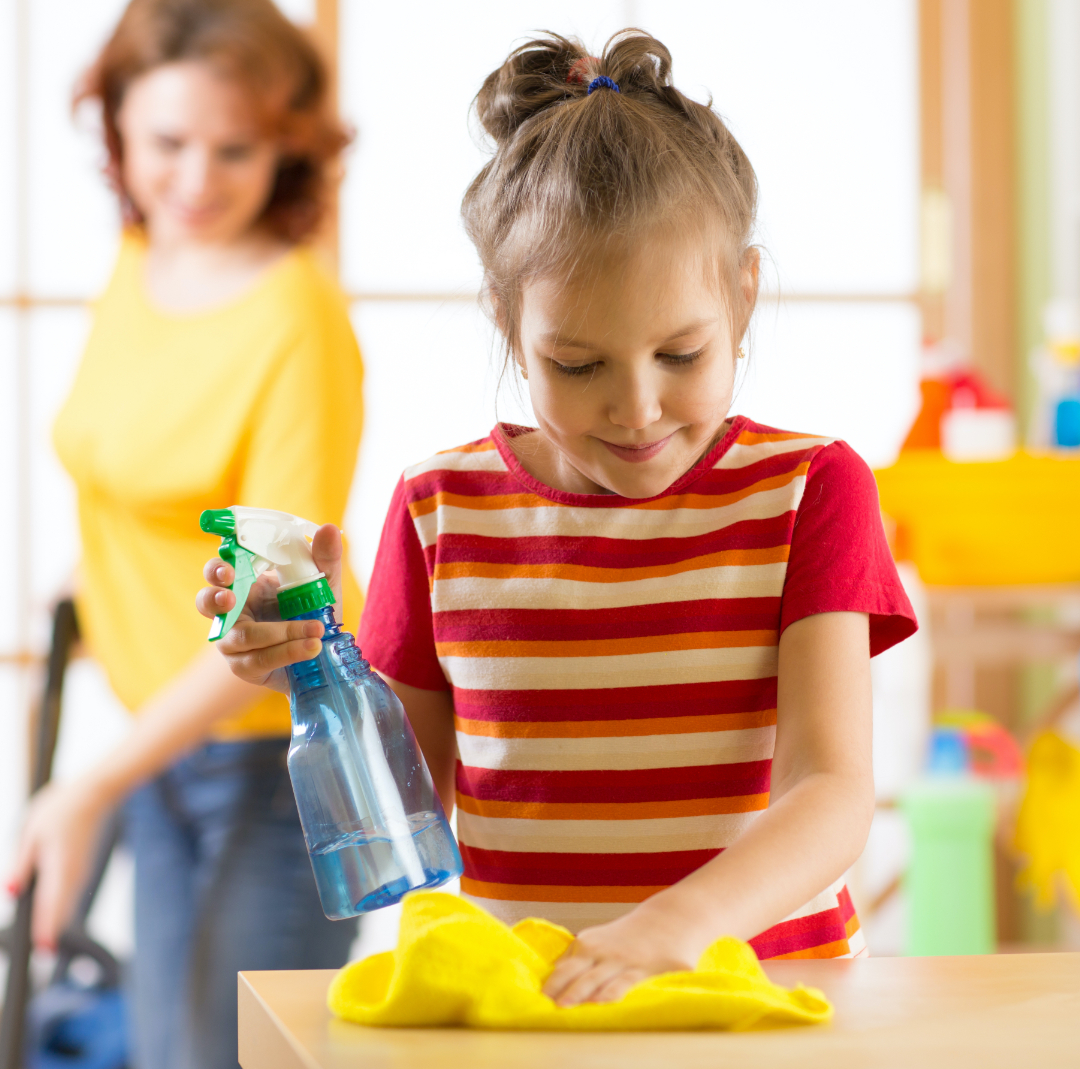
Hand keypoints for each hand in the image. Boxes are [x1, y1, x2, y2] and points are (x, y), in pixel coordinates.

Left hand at [6, 778, 109, 949]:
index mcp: (59, 865)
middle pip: (61, 909)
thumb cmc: (62, 808)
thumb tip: (12, 892)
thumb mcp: (32, 832)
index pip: (52, 903)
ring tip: (44, 939)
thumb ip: (22, 864)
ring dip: (54, 919)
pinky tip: (50, 912)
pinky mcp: (81, 869)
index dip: (46, 928)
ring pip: (66, 903)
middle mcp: (74, 873)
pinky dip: (59, 906)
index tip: (43, 950)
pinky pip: (69, 893)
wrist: (96, 793)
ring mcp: (80, 872)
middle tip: (42, 952)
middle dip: (50, 930)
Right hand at [195, 524, 344, 692]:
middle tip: (230, 598)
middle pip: (206, 602)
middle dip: (215, 598)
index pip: (218, 570)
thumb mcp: (324, 584)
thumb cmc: (313, 611)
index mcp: (245, 583)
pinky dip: (288, 652)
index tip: (228, 569)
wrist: (322, 654)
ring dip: (278, 633)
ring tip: (313, 630)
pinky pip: (258, 659)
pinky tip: (312, 647)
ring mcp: (234, 640)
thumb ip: (325, 559)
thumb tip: (328, 529)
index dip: (216, 568)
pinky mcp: (245, 665)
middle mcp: (233, 610)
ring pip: (238, 636)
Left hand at [542, 899, 701, 1006]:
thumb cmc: (629, 935)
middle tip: (547, 1006)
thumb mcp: (599, 940)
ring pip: (596, 980)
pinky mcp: (646, 969)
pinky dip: (611, 991)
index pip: (563, 968)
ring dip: (580, 992)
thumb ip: (577, 957)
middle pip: (576, 974)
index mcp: (587, 945)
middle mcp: (602, 952)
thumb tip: (553, 974)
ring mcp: (623, 960)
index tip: (538, 1002)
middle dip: (561, 990)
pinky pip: (624, 983)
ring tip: (566, 1005)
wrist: (669, 919)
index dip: (551, 985)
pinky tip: (601, 1001)